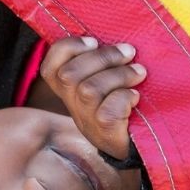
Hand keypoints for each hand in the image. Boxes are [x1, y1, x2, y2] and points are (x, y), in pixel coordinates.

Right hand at [38, 37, 146, 160]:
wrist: (135, 149)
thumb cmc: (124, 108)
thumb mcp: (105, 84)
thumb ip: (100, 65)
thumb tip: (114, 39)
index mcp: (70, 92)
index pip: (50, 67)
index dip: (67, 49)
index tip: (94, 41)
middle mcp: (73, 106)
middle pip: (69, 75)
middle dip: (102, 57)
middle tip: (128, 52)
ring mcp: (87, 121)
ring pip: (89, 90)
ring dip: (119, 75)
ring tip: (139, 72)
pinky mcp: (106, 133)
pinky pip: (108, 110)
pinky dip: (125, 98)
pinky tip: (136, 97)